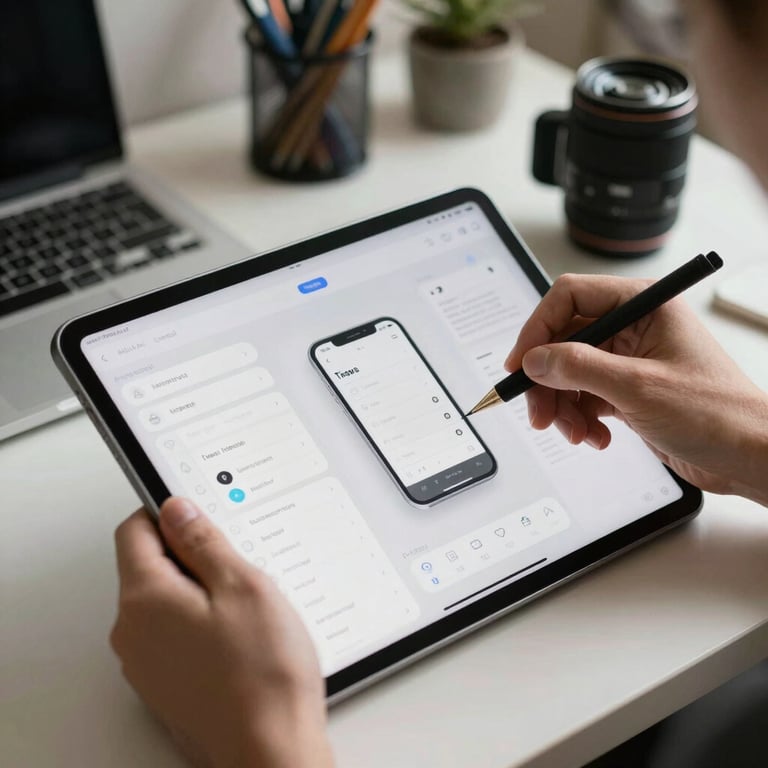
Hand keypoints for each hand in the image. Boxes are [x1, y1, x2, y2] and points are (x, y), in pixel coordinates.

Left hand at [111, 498, 333, 767]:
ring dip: (199, 591)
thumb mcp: (242, 585)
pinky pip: (173, 634)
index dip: (168, 512)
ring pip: (165, 601)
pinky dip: (200, 623)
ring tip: (246, 607)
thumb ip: (203, 542)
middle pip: (149, 565)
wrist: (270, 750)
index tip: (199, 513)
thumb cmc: (262, 673)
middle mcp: (133, 631)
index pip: (134, 530)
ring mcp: (145, 663)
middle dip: (190, 555)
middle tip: (238, 565)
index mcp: (145, 599)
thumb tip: (178, 510)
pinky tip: (240, 637)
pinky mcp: (163, 684)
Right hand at [504, 273, 767, 505]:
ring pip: (569, 372)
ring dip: (563, 405)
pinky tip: (595, 437)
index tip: (521, 363)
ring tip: (574, 432)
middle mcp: (634, 327)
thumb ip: (579, 368)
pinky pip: (584, 396)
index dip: (539, 329)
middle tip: (539, 412)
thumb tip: (534, 360)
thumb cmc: (717, 413)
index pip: (571, 298)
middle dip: (548, 380)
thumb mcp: (638, 387)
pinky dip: (581, 418)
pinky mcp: (627, 389)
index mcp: (644, 305)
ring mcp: (629, 359)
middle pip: (564, 341)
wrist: (748, 457)